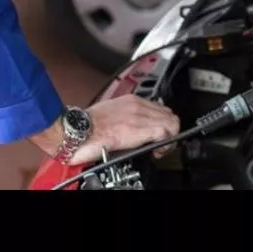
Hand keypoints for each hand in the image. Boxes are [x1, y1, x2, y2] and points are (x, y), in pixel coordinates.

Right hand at [31, 97, 180, 166]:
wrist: (80, 130)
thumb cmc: (88, 125)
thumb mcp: (110, 113)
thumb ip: (124, 116)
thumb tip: (131, 126)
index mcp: (131, 100)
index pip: (159, 107)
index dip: (161, 122)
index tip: (157, 133)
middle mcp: (138, 105)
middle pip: (168, 114)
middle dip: (168, 129)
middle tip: (160, 142)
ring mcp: (141, 116)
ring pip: (171, 122)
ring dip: (169, 137)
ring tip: (159, 148)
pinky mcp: (142, 129)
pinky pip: (166, 133)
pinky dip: (166, 144)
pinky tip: (157, 151)